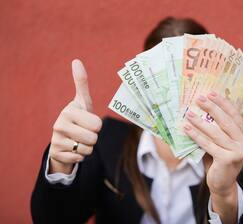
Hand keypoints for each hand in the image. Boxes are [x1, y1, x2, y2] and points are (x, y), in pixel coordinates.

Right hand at [49, 59, 101, 173]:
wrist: (63, 139)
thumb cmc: (78, 117)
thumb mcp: (82, 101)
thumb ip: (81, 82)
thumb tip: (76, 61)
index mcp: (69, 111)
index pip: (98, 124)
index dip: (96, 125)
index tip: (87, 121)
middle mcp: (59, 124)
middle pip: (93, 138)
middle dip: (93, 137)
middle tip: (83, 132)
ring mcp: (56, 140)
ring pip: (87, 149)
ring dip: (87, 147)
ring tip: (78, 140)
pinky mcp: (57, 154)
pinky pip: (80, 158)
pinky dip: (80, 156)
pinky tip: (72, 149)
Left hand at [183, 92, 242, 222]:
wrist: (222, 184)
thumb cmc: (219, 159)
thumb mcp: (222, 143)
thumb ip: (218, 129)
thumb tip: (201, 109)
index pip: (235, 115)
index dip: (223, 103)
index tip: (211, 93)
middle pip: (226, 121)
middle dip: (212, 108)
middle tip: (199, 98)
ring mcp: (238, 152)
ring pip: (216, 133)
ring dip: (200, 122)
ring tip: (188, 113)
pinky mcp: (228, 159)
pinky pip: (208, 145)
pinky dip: (196, 136)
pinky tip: (186, 129)